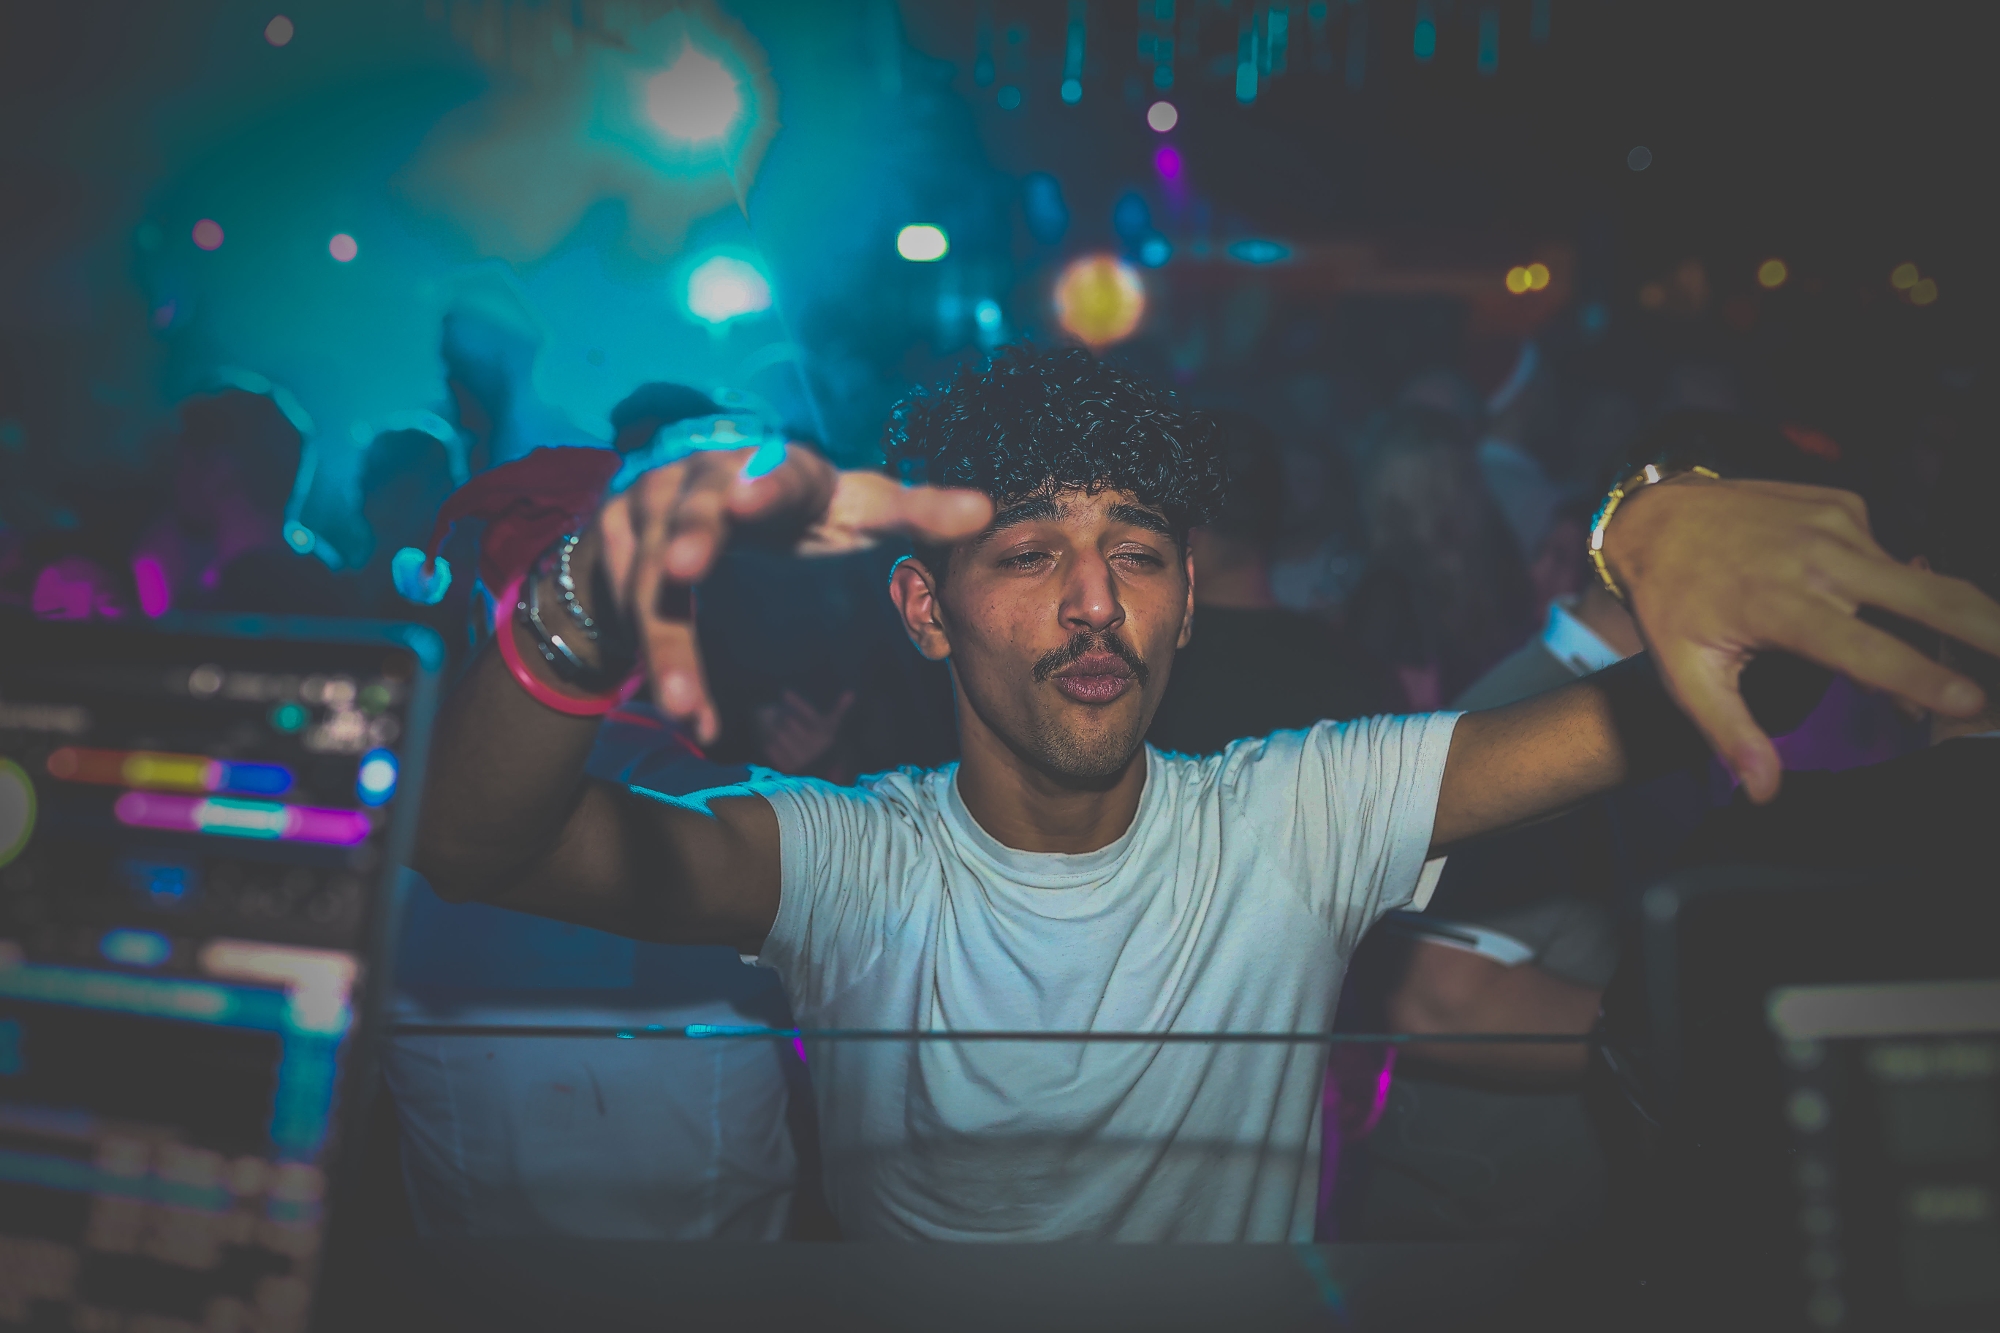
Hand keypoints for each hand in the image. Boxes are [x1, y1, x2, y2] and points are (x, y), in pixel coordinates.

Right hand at [592, 444, 991, 743]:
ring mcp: (650, 508)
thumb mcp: (853, 511)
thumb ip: (914, 512)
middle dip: (688, 539)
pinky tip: (690, 716)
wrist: (691, 522)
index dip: (767, 483)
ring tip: (684, 705)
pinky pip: (633, 613)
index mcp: (778, 469)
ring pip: (653, 579)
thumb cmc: (796, 516)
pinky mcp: (614, 547)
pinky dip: (661, 668)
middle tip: (686, 571)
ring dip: (667, 644)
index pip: (781, 473)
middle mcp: (706, 476)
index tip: (752, 502)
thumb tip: (985, 510)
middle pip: (696, 510)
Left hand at [754, 689, 855, 773]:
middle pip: (790, 722)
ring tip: (777, 729)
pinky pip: (773, 748)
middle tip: (780, 715)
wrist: (819, 771)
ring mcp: (802, 758)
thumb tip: (851, 693)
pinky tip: (773, 742)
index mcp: (825, 733)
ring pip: (779, 734)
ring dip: (774, 729)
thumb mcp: (831, 726)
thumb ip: (840, 710)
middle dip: (783, 716)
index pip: (809, 713)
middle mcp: (815, 746)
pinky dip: (771, 744)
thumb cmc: (822, 741)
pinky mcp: (790, 768)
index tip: (785, 693)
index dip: (797, 702)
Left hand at [1606, 475, 1999, 800]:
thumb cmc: (1672, 601)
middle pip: (1927, 597)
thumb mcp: (1685, 672)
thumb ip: (1730, 731)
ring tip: (1986, 651)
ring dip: (1954, 616)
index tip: (1969, 701)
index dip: (1921, 677)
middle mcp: (1817, 559)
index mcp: (1780, 605)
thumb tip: (1763, 790)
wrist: (1656, 516)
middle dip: (1988, 628)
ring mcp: (1836, 525)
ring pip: (1918, 578)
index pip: (1866, 648)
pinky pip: (1888, 554)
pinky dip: (1897, 587)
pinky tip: (1879, 606)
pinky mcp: (1845, 504)